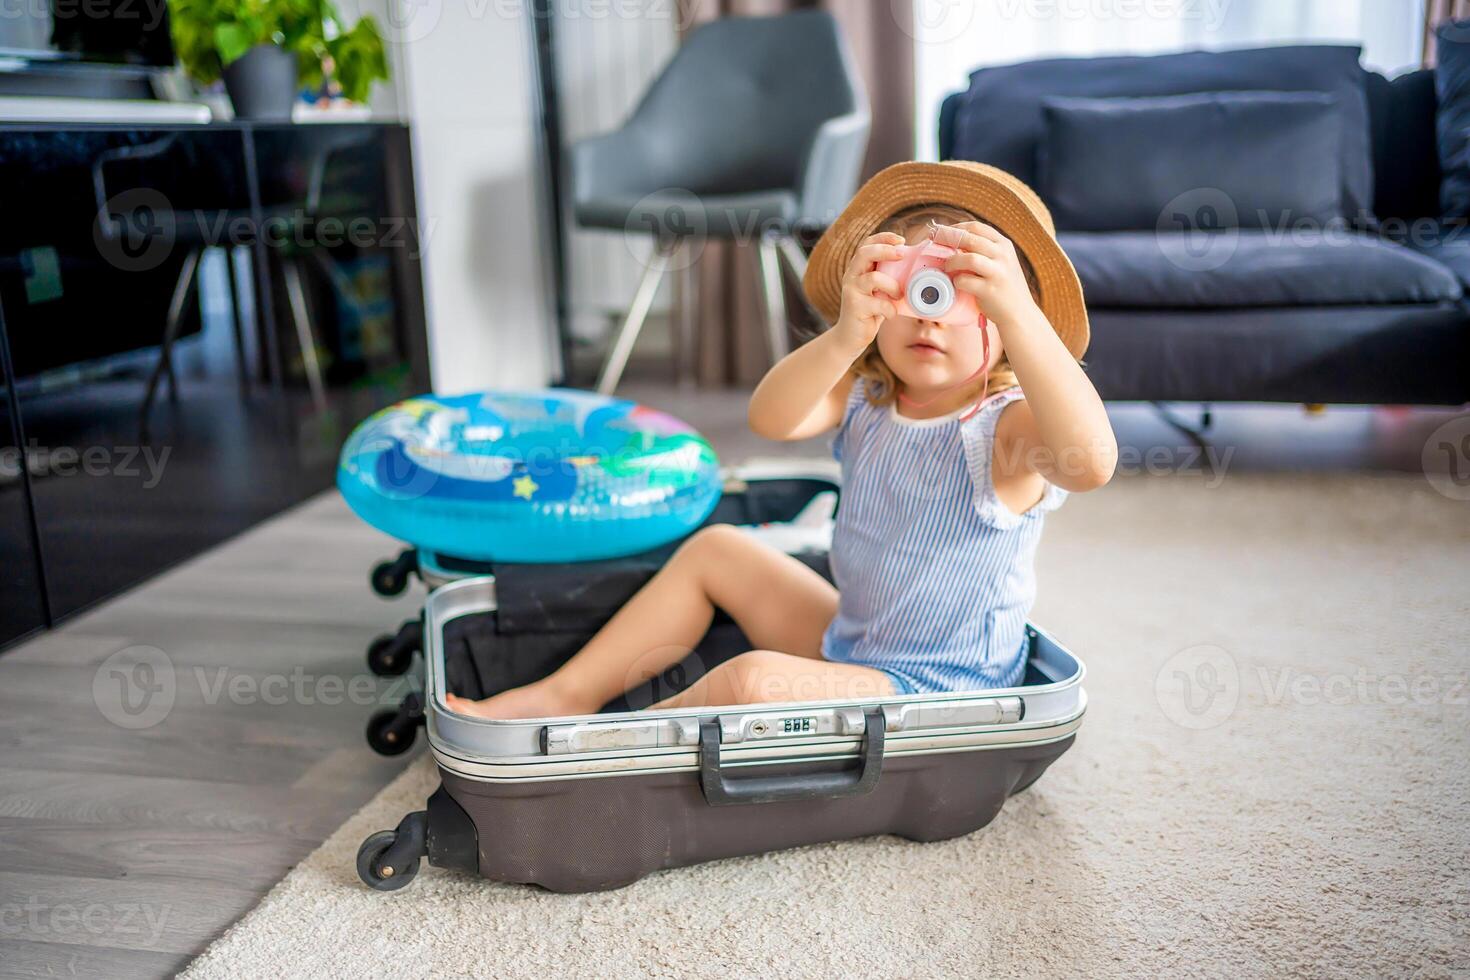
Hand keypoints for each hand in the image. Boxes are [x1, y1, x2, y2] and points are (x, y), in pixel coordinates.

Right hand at [833, 232, 903, 348]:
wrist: (851, 336)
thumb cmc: (870, 311)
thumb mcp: (879, 291)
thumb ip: (889, 278)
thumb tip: (916, 268)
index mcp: (858, 268)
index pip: (867, 244)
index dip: (883, 237)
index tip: (902, 239)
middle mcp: (851, 276)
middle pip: (864, 253)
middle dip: (885, 250)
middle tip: (902, 254)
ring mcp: (851, 290)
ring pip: (873, 278)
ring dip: (892, 286)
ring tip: (898, 295)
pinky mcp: (854, 307)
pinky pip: (878, 304)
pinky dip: (890, 309)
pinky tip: (890, 315)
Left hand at [933, 222, 1040, 330]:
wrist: (1019, 312)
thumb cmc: (1004, 286)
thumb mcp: (1001, 261)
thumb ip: (983, 250)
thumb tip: (951, 242)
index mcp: (1003, 244)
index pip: (975, 227)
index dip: (954, 228)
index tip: (939, 232)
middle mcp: (1002, 255)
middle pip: (969, 238)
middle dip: (946, 239)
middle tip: (932, 243)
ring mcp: (998, 272)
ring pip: (968, 258)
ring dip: (952, 261)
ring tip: (946, 267)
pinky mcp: (990, 290)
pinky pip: (965, 281)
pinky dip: (957, 281)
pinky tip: (956, 284)